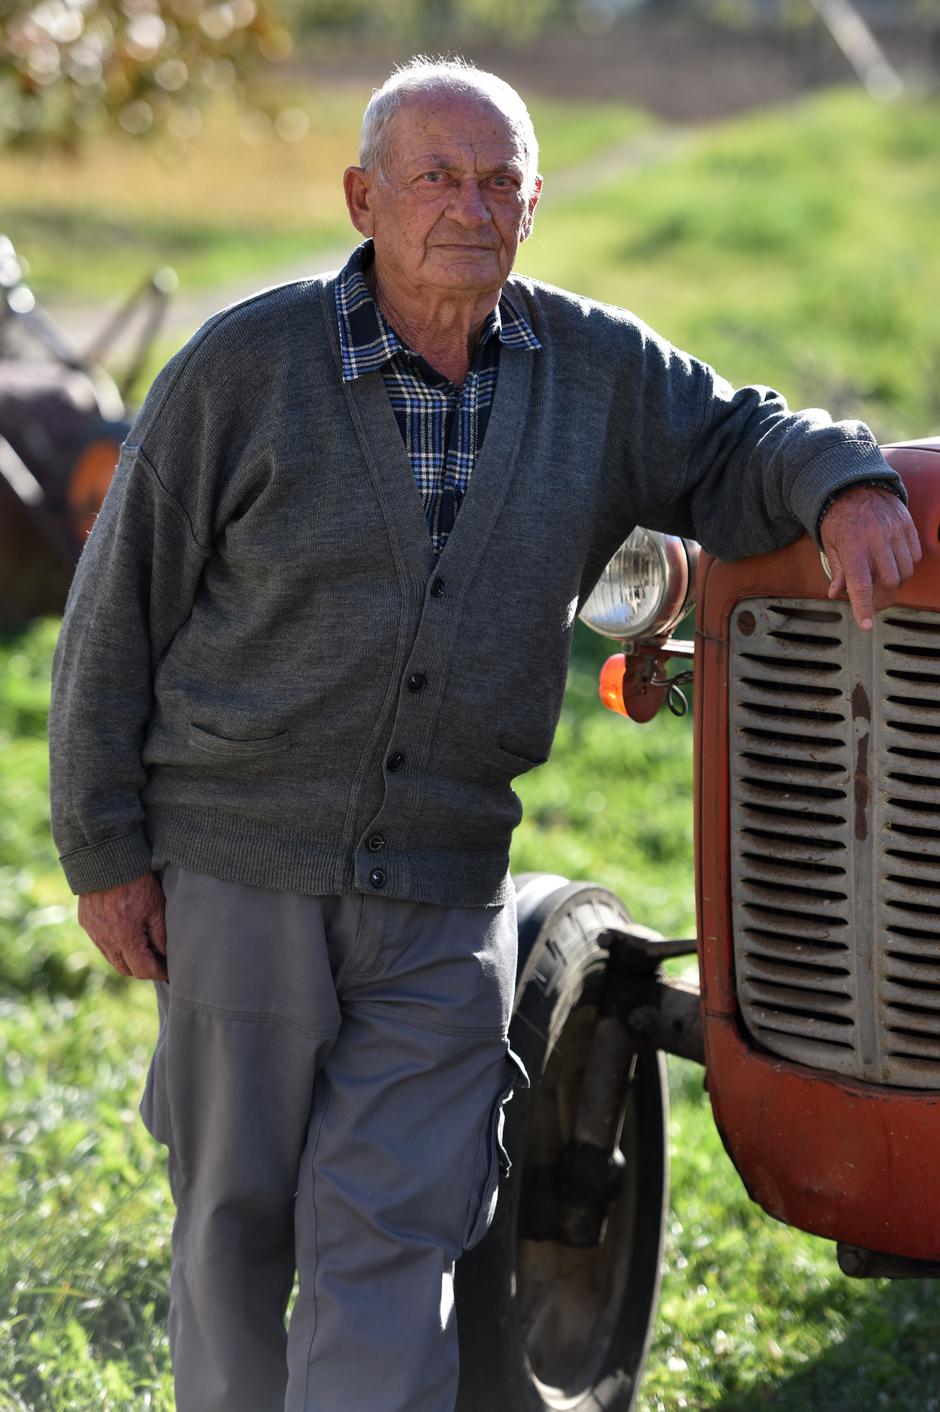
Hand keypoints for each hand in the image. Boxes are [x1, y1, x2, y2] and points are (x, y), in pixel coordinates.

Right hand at [77, 872, 167, 980]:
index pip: (144, 970)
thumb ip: (161, 935)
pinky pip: (101, 944)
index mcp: (126, 938)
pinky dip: (114, 946)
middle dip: (143, 969)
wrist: (107, 861)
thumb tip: (166, 956)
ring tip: (143, 948)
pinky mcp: (86, 924)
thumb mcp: (157, 907)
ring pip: (112, 959)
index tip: (169, 970)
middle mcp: (106, 941)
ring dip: (127, 959)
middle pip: (126, 970)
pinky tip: (125, 934)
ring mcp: (94, 933)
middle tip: (158, 960)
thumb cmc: (137, 882)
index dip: (159, 973)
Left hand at [820, 485, 920, 629]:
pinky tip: (893, 564)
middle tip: (874, 603)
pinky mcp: (907, 525)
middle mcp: (876, 538)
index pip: (861, 583)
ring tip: (882, 581)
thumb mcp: (830, 544)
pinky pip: (914, 555)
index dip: (863, 606)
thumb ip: (837, 570)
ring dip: (895, 583)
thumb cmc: (840, 519)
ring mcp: (895, 530)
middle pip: (889, 580)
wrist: (855, 485)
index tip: (865, 624)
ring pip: (905, 570)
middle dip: (883, 597)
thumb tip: (836, 594)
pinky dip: (906, 566)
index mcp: (853, 545)